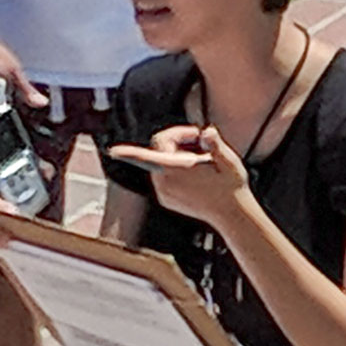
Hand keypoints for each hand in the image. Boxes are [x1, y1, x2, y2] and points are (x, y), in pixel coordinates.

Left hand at [106, 122, 250, 225]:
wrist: (232, 214)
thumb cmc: (232, 186)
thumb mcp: (229, 161)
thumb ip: (215, 145)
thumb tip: (207, 132)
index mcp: (176, 172)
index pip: (147, 157)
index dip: (129, 153)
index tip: (113, 151)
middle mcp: (165, 184)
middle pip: (159, 149)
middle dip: (177, 139)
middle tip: (200, 139)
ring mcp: (163, 193)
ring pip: (160, 161)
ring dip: (176, 153)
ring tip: (202, 158)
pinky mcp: (165, 198)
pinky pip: (162, 175)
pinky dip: (174, 167)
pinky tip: (196, 173)